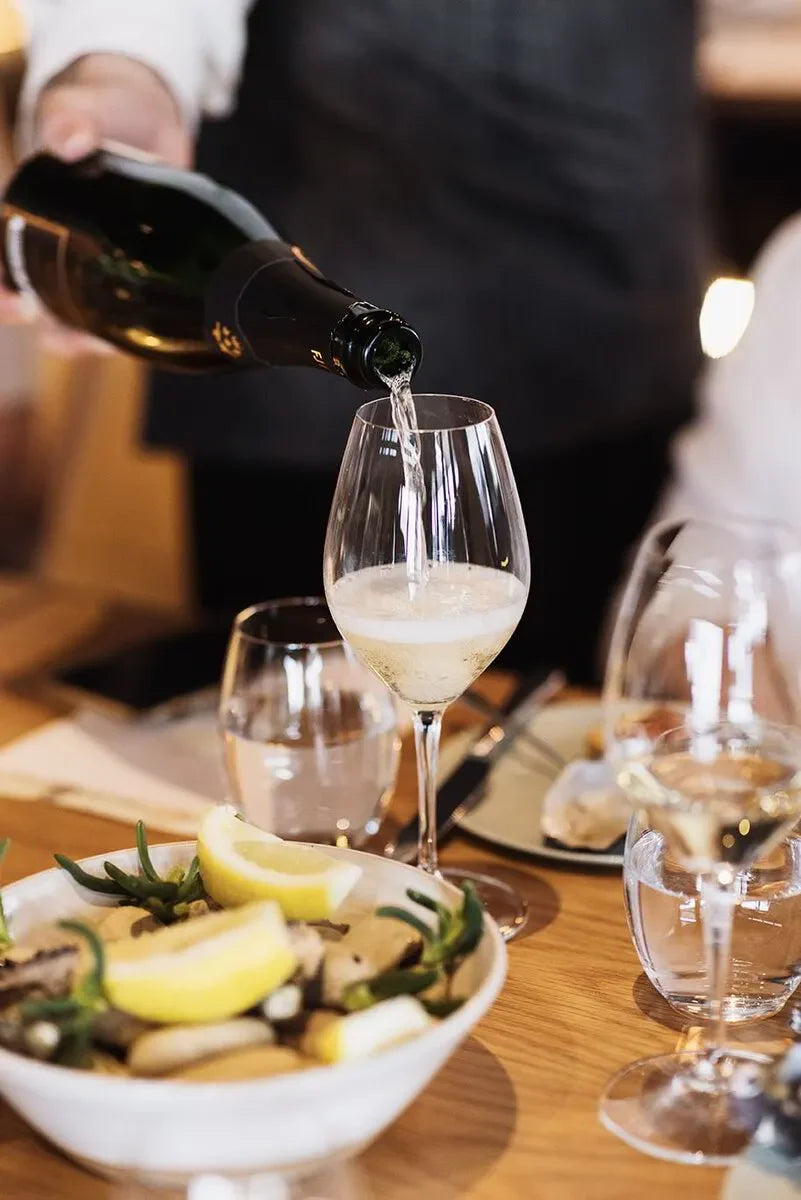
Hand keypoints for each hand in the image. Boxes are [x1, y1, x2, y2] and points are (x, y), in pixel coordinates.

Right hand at [1, 54, 192, 351]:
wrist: (146, 117)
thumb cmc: (98, 109)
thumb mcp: (79, 108)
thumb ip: (71, 119)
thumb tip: (70, 141)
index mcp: (29, 220)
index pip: (6, 265)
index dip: (3, 294)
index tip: (15, 307)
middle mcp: (58, 251)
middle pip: (44, 308)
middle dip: (52, 332)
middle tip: (70, 338)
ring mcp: (98, 266)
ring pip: (86, 321)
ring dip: (94, 342)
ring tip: (114, 346)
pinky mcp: (137, 273)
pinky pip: (128, 314)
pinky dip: (135, 332)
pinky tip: (152, 338)